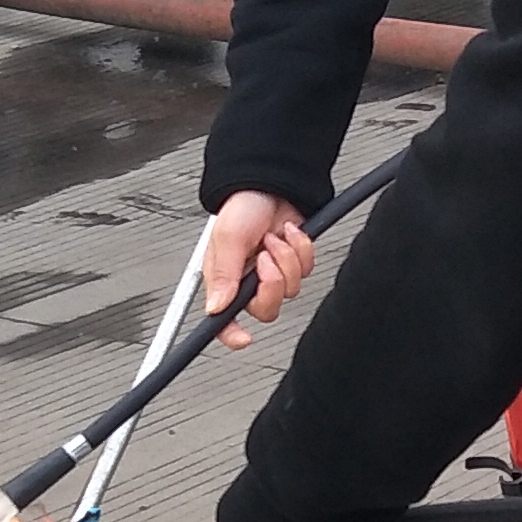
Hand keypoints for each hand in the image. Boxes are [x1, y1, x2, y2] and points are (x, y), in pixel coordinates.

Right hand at [197, 190, 313, 345]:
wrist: (271, 183)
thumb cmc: (243, 205)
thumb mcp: (227, 237)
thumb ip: (223, 274)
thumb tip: (215, 308)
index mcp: (224, 280)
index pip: (223, 320)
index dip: (231, 334)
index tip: (244, 338)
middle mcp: (247, 281)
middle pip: (266, 309)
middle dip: (271, 283)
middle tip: (265, 257)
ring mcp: (272, 274)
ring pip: (290, 290)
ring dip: (286, 259)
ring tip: (274, 237)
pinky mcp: (293, 264)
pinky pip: (306, 271)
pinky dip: (301, 249)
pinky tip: (289, 233)